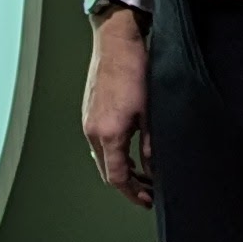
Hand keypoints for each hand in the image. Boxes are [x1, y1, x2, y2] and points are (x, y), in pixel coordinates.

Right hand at [82, 7, 151, 205]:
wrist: (115, 41)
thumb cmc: (134, 70)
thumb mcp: (150, 112)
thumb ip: (150, 145)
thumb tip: (154, 169)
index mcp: (108, 134)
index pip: (117, 177)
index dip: (133, 193)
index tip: (147, 200)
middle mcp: (92, 130)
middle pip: (106, 171)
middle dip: (126, 184)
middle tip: (147, 189)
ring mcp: (87, 120)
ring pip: (101, 157)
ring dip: (119, 167)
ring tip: (141, 171)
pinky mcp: (89, 111)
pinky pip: (98, 142)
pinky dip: (112, 152)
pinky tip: (128, 148)